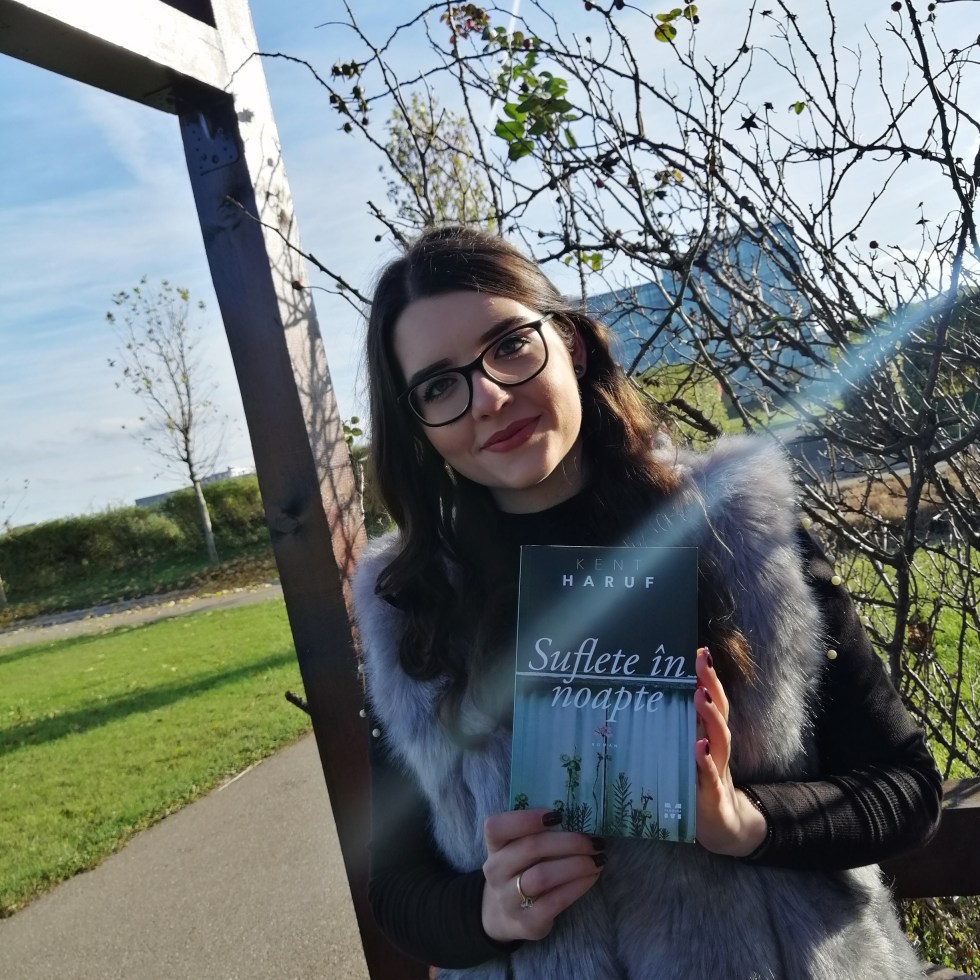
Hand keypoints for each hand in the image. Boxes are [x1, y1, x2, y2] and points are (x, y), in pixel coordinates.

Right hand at [481, 808, 604, 942]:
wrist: (506, 915)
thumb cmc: (521, 869)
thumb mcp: (519, 848)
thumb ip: (537, 832)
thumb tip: (578, 816)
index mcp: (494, 846)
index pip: (496, 827)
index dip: (526, 818)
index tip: (558, 815)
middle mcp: (496, 871)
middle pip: (530, 848)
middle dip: (568, 842)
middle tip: (594, 841)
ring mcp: (509, 899)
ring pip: (543, 876)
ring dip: (576, 865)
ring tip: (598, 859)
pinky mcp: (528, 922)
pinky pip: (555, 901)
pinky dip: (577, 886)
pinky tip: (592, 877)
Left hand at [693, 647, 768, 856]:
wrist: (723, 828)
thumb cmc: (699, 783)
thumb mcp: (686, 752)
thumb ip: (678, 728)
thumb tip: (652, 699)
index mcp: (710, 736)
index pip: (712, 700)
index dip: (707, 676)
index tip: (698, 650)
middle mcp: (717, 748)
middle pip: (718, 711)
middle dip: (711, 684)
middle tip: (701, 660)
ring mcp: (717, 771)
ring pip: (719, 739)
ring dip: (710, 716)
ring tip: (699, 696)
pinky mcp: (713, 795)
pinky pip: (711, 776)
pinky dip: (706, 761)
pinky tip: (699, 747)